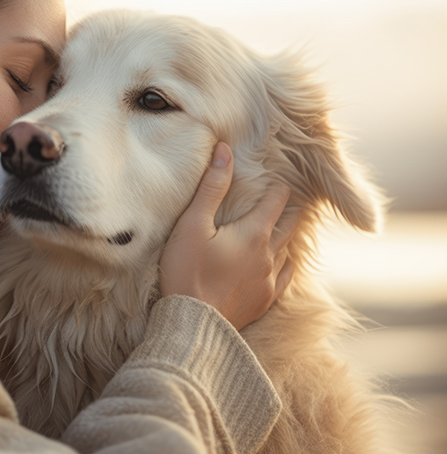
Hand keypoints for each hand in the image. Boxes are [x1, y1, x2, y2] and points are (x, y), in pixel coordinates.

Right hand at [158, 142, 297, 330]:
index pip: (276, 201)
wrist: (192, 325)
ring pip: (288, 252)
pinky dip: (285, 265)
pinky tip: (280, 265)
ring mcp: (269, 282)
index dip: (278, 187)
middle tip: (287, 200)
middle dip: (288, 210)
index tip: (278, 179)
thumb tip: (225, 151)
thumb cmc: (186, 271)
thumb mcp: (193, 224)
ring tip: (284, 228)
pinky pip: (285, 278)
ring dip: (287, 237)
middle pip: (289, 225)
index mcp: (254, 233)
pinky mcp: (263, 302)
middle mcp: (269, 256)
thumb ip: (211, 187)